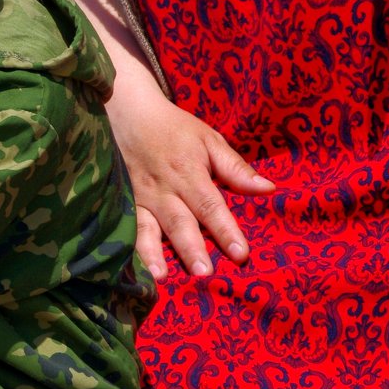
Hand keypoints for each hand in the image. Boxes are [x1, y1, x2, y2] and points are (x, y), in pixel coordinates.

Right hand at [107, 87, 273, 278]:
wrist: (127, 112)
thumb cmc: (173, 129)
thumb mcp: (209, 140)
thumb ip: (235, 168)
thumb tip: (268, 189)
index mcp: (189, 173)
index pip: (211, 206)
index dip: (226, 230)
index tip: (241, 254)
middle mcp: (163, 189)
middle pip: (179, 222)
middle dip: (191, 249)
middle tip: (204, 274)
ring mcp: (138, 196)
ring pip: (146, 228)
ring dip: (152, 253)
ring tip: (160, 276)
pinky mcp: (120, 200)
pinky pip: (124, 225)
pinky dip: (127, 246)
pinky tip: (129, 267)